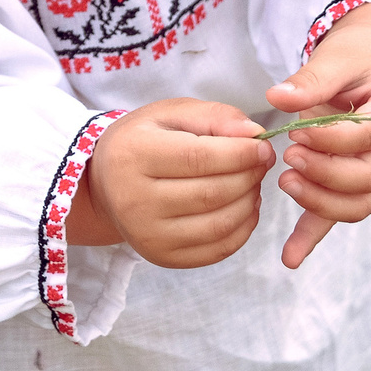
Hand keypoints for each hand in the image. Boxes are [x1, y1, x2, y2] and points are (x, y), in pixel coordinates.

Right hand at [66, 98, 272, 267]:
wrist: (106, 184)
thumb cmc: (143, 141)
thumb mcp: (171, 113)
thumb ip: (214, 116)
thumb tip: (254, 134)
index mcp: (133, 155)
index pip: (199, 158)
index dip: (241, 153)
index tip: (263, 147)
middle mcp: (135, 201)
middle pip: (212, 193)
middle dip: (249, 176)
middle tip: (261, 163)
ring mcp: (147, 235)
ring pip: (218, 225)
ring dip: (249, 202)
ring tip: (252, 184)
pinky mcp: (161, 257)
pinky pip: (217, 250)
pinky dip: (242, 229)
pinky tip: (244, 207)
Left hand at [262, 3, 370, 269]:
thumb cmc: (357, 55)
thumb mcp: (338, 55)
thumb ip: (312, 78)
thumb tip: (277, 98)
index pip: (369, 136)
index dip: (331, 139)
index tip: (295, 133)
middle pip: (369, 178)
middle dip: (326, 174)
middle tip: (290, 157)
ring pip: (359, 203)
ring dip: (320, 201)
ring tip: (285, 183)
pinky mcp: (361, 184)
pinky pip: (341, 214)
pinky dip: (314, 234)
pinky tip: (289, 257)